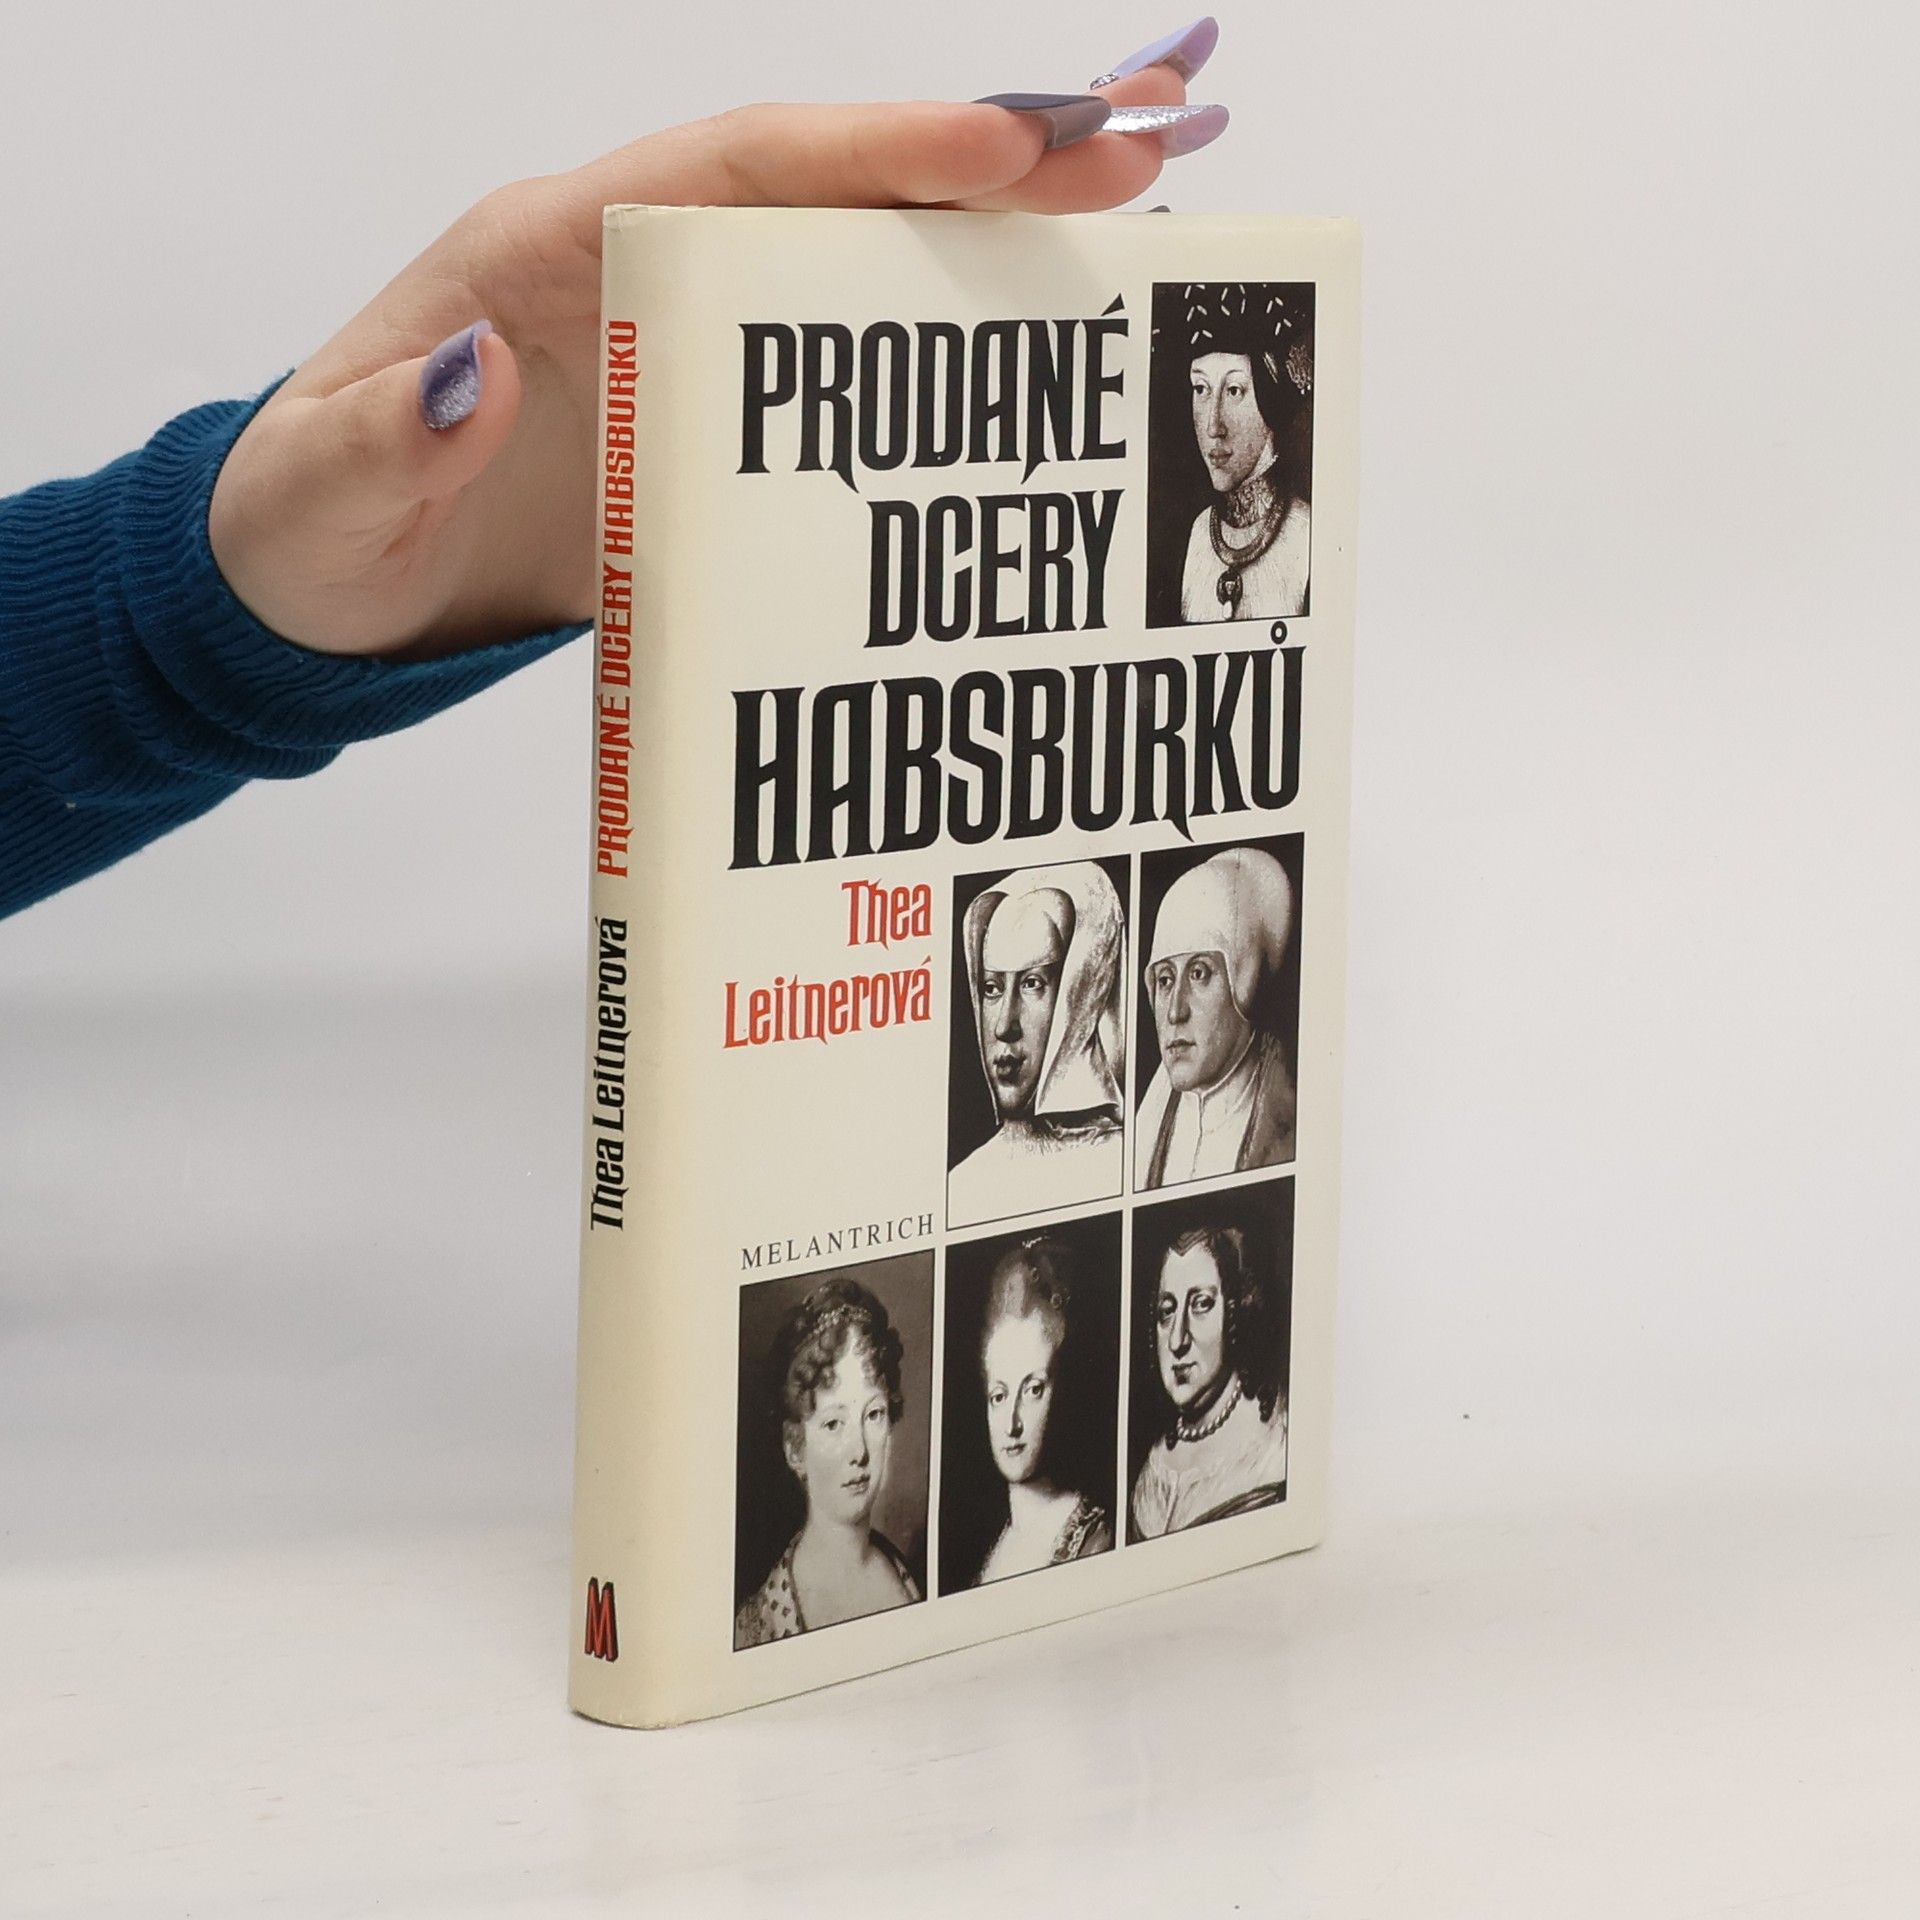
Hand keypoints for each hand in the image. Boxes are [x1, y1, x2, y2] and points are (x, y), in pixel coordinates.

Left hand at [206, 32, 1224, 661]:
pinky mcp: (724, 425)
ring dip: (1013, 231)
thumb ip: (388, 438)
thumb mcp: (319, 496)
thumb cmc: (312, 531)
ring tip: (1160, 201)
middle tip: (1158, 131)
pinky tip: (1058, 342)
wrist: (329, 590)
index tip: (1013, 144)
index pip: (742, 166)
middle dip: (1001, 154)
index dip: (883, 151)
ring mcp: (696, 345)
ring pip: (872, 260)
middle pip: (845, 187)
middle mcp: (645, 268)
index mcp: (550, 247)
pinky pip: (861, 366)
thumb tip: (484, 374)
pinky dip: (962, 341)